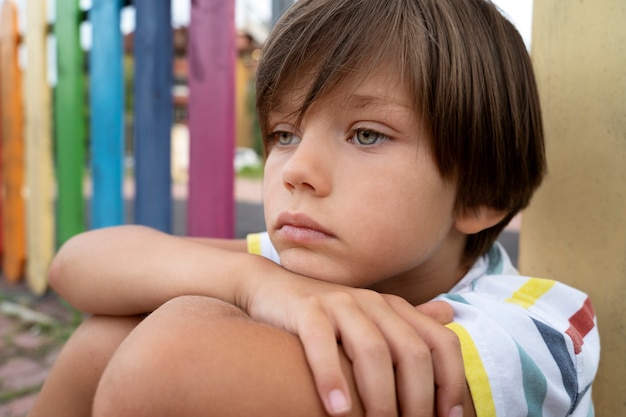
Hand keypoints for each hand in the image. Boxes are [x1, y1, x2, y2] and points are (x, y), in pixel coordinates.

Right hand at [239, 266, 464, 416]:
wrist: (272, 287)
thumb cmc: (326, 315)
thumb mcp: (371, 316)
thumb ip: (408, 321)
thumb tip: (450, 316)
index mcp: (395, 308)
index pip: (440, 342)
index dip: (452, 380)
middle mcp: (372, 303)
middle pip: (411, 351)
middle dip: (416, 399)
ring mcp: (339, 303)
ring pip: (372, 350)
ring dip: (379, 396)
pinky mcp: (306, 309)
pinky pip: (322, 343)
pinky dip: (331, 377)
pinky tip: (337, 409)